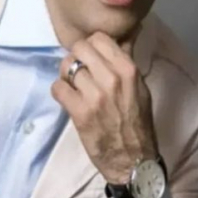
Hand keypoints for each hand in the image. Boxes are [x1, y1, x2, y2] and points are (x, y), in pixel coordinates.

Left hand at [52, 29, 157, 184]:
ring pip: (67, 66)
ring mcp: (95, 95)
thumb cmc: (137, 123)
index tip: (90, 58)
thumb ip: (124, 64)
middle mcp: (112, 78)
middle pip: (79, 48)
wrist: (134, 159)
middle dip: (75, 58)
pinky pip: (58, 88)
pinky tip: (68, 99)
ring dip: (66, 76)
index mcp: (128, 69)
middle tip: (78, 72)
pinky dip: (59, 92)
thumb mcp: (139, 88)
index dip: (90, 46)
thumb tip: (118, 39)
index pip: (99, 38)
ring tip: (73, 87)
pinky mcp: (80, 112)